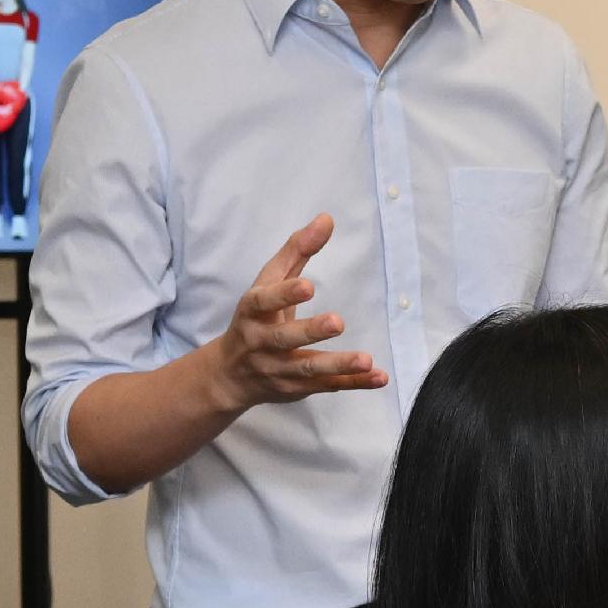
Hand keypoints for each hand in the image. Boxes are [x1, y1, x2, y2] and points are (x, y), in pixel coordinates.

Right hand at [212, 216, 385, 406]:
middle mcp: (262, 342)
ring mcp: (278, 369)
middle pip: (286, 338)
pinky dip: (353, 384)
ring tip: (366, 360)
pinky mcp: (296, 389)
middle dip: (310, 332)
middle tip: (338, 322)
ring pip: (308, 369)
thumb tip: (326, 219)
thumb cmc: (255, 318)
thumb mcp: (267, 283)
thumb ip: (296, 251)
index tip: (308, 286)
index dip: (284, 294)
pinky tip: (378, 377)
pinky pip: (327, 387)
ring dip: (338, 365)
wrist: (229, 375)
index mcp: (253, 312)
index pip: (264, 301)